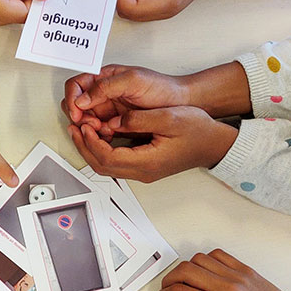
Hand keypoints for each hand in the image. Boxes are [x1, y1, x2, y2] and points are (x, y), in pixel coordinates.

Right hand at [63, 65, 190, 135]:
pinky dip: (99, 136)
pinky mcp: (115, 123)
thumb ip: (106, 87)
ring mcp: (108, 109)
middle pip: (75, 105)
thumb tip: (82, 99)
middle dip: (80, 116)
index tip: (78, 113)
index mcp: (104, 77)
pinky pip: (98, 131)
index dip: (72, 99)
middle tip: (93, 124)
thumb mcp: (133, 81)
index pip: (75, 86)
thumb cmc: (162, 88)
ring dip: (90, 128)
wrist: (181, 104)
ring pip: (85, 120)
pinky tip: (110, 136)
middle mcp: (103, 93)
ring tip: (104, 130)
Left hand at [67, 106, 237, 182]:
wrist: (215, 143)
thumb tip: (112, 123)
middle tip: (74, 127)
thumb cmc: (198, 131)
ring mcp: (143, 172)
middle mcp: (143, 172)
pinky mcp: (145, 167)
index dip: (91, 141)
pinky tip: (100, 134)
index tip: (84, 124)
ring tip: (81, 129)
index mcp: (147, 162)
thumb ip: (137, 120)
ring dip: (91, 148)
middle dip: (84, 146)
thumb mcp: (168, 118)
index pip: (107, 156)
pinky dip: (103, 149)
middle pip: (102, 165)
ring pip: (107, 166)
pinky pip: (116, 162)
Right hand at [151, 250, 290, 290]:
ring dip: (185, 270)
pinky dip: (204, 261)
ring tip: (183, 284)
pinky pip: (218, 255)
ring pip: (198, 259)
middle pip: (183, 270)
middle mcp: (226, 286)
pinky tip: (204, 275)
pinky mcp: (246, 269)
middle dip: (168, 281)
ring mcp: (237, 275)